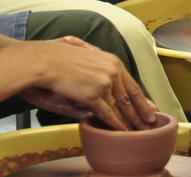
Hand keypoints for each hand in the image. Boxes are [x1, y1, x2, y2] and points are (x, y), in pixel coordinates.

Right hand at [19, 36, 157, 130]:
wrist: (40, 60)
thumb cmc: (55, 57)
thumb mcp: (83, 61)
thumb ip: (95, 73)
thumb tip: (101, 87)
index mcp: (112, 61)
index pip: (132, 84)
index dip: (142, 99)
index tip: (150, 109)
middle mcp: (113, 71)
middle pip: (131, 97)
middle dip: (141, 113)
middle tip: (149, 124)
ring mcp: (104, 82)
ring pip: (121, 107)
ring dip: (131, 122)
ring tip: (138, 132)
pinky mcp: (93, 95)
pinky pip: (108, 114)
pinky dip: (116, 125)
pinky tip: (122, 132)